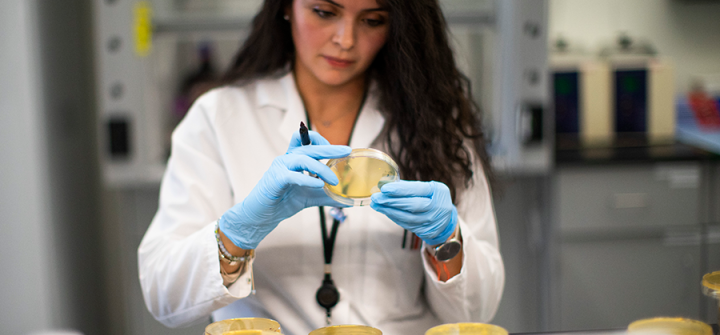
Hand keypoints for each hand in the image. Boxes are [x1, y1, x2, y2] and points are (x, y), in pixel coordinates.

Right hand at [219, 131, 350, 249]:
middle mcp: (287, 159)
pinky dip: (307, 180)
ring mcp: (280, 167)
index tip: (340, 149)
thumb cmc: (284, 202)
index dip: (322, 140)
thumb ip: (328, 195)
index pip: (307, 141)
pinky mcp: (275, 179)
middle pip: (309, 147)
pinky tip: (318, 185)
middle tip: (346, 151)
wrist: (262, 215)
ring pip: (303, 159)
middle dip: (329, 148)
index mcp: (294, 159)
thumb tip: (349, 200)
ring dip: (321, 168)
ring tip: (335, 181)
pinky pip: (293, 176)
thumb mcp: (311, 197)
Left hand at [370, 180, 456, 245]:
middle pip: (412, 205)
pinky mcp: (425, 231)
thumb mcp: (429, 189)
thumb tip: (387, 183)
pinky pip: (406, 224)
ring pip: (407, 217)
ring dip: (389, 211)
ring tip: (376, 204)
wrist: (446, 220)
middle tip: (376, 197)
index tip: (384, 188)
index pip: (417, 190)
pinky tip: (385, 211)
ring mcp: (431, 221)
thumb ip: (411, 187)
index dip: (400, 190)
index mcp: (438, 192)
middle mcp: (437, 207)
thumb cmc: (434, 199)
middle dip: (391, 201)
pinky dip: (394, 217)